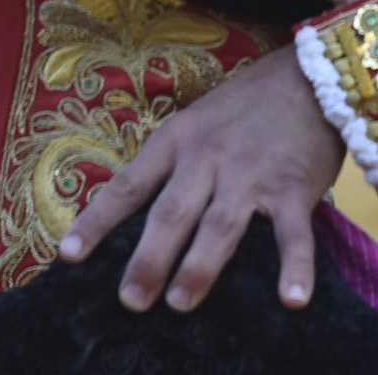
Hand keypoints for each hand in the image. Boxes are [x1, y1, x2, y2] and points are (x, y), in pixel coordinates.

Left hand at [57, 40, 343, 312]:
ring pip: (219, 226)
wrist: (308, 75)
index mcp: (179, 140)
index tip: (69, 256)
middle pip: (171, 212)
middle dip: (148, 259)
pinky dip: (294, 268)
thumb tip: (140, 220)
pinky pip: (293, 235)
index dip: (98, 221)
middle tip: (130, 300)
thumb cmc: (245, 106)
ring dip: (198, 267)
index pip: (130, 185)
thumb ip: (174, 166)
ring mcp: (252, 174)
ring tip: (178, 302)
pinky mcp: (294, 188)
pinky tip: (291, 300)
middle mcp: (209, 157)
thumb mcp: (197, 122)